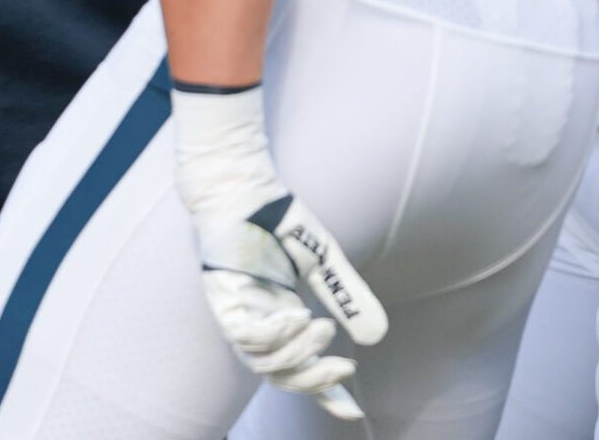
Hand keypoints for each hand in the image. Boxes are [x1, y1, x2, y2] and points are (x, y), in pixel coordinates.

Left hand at [173, 88, 386, 421]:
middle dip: (315, 380)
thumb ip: (347, 297)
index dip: (325, 394)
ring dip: (298, 354)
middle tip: (343, 368)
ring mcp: (237, 311)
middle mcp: (258, 321)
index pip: (300, 369)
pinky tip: (295, 316)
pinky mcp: (221, 297)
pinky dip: (273, 335)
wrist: (246, 187)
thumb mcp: (325, 262)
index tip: (352, 411)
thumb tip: (377, 337)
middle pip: (281, 376)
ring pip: (263, 363)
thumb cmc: (279, 222)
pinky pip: (244, 336)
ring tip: (320, 328)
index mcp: (281, 318)